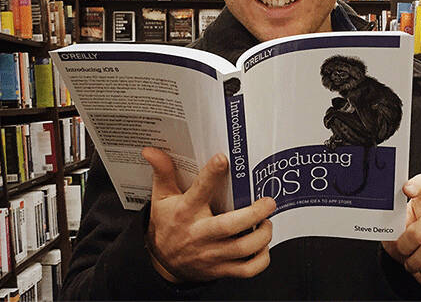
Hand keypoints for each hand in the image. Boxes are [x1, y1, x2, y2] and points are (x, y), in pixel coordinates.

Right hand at [142, 147, 275, 282]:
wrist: (162, 263)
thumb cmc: (167, 224)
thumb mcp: (161, 197)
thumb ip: (163, 172)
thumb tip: (151, 150)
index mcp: (185, 212)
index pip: (199, 191)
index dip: (211, 174)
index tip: (223, 159)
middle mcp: (199, 234)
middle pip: (229, 226)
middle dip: (254, 213)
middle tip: (268, 202)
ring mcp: (211, 255)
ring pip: (242, 249)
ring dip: (262, 235)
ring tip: (267, 222)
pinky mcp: (220, 270)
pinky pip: (247, 270)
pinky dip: (261, 259)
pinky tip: (263, 246)